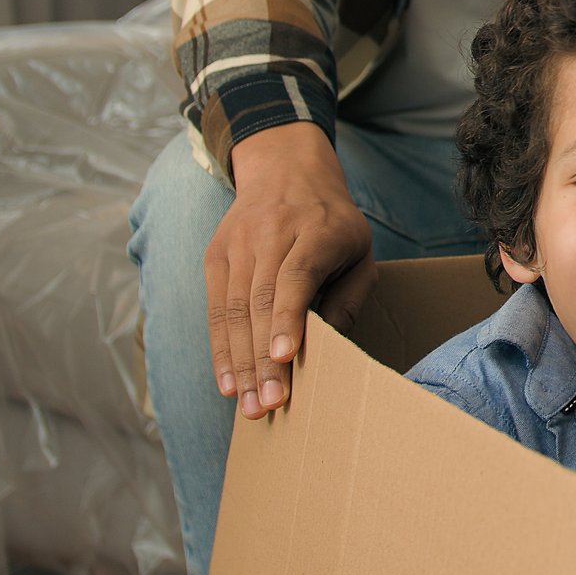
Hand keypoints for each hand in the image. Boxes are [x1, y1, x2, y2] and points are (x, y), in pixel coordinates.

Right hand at [205, 121, 375, 419]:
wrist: (285, 169)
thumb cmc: (333, 222)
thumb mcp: (360, 250)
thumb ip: (350, 295)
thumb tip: (330, 345)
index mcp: (315, 231)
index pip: (294, 277)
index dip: (286, 317)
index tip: (284, 356)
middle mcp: (270, 236)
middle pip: (259, 302)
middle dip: (261, 358)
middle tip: (267, 405)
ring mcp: (238, 245)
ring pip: (232, 310)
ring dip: (239, 363)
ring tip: (248, 406)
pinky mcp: (216, 257)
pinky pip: (215, 309)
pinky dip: (220, 349)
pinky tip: (227, 382)